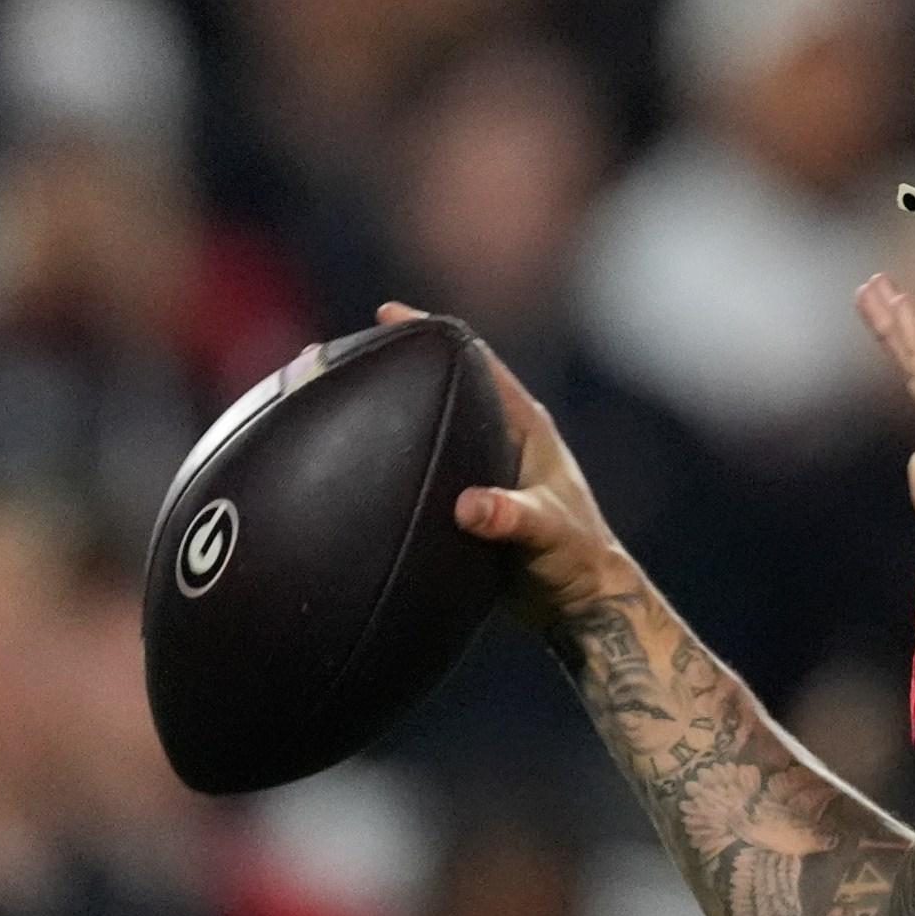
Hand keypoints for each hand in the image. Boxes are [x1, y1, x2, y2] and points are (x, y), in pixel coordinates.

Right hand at [374, 302, 638, 622]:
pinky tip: (352, 459)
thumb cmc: (575, 560)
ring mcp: (486, 466)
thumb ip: (512, 517)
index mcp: (525, 426)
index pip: (476, 363)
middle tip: (342, 350)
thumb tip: (469, 507)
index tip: (388, 313)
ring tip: (334, 391)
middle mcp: (504, 436)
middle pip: (448, 385)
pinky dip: (393, 452)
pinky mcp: (471, 497)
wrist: (580, 603)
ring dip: (391, 408)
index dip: (434, 334)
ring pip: (432, 422)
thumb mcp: (547, 533)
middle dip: (399, 363)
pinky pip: (425, 461)